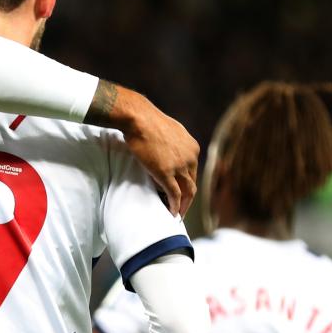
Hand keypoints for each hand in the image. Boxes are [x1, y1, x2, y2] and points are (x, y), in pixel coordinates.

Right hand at [122, 95, 198, 216]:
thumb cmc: (147, 120)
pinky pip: (174, 194)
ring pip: (187, 192)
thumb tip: (167, 149)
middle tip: (182, 209)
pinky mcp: (166, 172)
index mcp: (192, 148)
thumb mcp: (169, 130)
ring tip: (177, 214)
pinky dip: (174, 205)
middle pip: (193, 183)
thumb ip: (173, 143)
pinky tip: (171, 213)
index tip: (181, 192)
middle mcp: (190, 158)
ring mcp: (179, 166)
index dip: (186, 184)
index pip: (193, 171)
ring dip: (183, 205)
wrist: (139, 118)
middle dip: (188, 198)